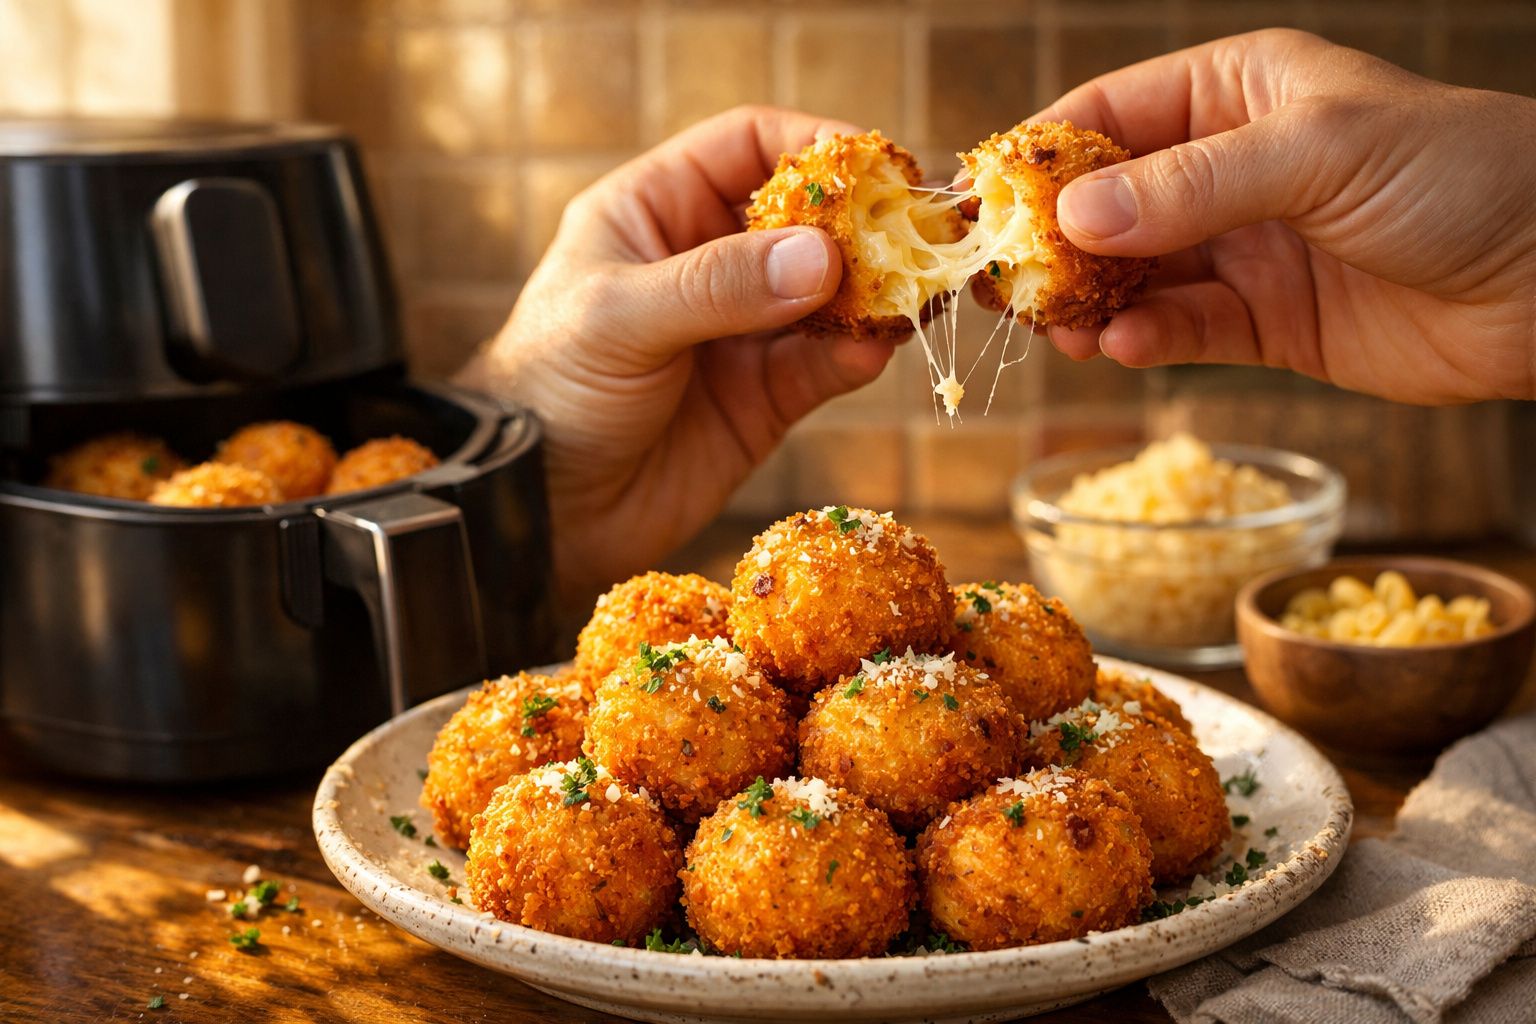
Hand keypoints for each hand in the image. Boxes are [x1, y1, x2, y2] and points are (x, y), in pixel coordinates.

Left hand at [456, 106, 892, 600]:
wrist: (537, 511)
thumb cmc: (550, 391)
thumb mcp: (619, 319)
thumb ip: (717, 286)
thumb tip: (822, 258)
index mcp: (657, 212)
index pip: (750, 147)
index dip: (815, 147)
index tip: (876, 164)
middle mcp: (707, 263)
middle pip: (808, 219)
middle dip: (865, 223)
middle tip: (920, 232)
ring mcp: (741, 331)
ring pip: (831, 294)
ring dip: (875, 292)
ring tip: (915, 292)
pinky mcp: (765, 399)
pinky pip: (826, 364)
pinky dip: (856, 355)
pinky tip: (873, 350)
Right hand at [1035, 29, 1535, 404]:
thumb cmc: (1458, 175)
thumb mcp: (1319, 152)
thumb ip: (1192, 185)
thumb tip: (1074, 214)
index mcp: (1237, 92)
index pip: (1109, 113)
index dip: (1040, 155)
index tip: (982, 201)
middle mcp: (1229, 168)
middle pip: (1108, 201)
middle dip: (1053, 242)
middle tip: (1005, 284)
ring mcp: (1244, 248)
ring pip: (1134, 274)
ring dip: (1090, 302)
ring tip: (1057, 330)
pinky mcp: (1264, 322)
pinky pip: (1181, 330)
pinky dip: (1144, 340)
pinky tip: (1121, 348)